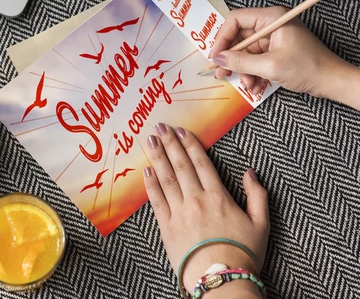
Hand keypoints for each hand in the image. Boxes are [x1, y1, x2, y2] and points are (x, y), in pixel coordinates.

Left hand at [143, 124, 268, 295]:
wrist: (221, 280)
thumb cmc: (243, 254)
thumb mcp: (261, 224)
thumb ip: (257, 195)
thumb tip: (249, 172)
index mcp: (218, 196)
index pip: (201, 163)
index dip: (190, 145)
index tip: (182, 131)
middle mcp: (196, 199)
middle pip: (181, 165)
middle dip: (170, 144)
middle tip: (160, 127)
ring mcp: (179, 212)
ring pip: (166, 178)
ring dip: (157, 157)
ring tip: (150, 140)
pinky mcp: (166, 226)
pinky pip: (156, 200)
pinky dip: (150, 184)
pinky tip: (146, 171)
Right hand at [210, 6, 354, 98]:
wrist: (331, 81)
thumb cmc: (309, 68)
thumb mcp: (269, 66)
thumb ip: (241, 62)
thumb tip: (218, 59)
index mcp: (272, 18)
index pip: (236, 20)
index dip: (222, 37)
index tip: (216, 56)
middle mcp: (270, 24)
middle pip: (238, 37)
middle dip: (231, 58)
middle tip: (221, 73)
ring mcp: (272, 37)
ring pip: (245, 51)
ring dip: (242, 69)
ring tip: (247, 84)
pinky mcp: (275, 50)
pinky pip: (254, 59)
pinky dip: (251, 72)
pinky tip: (254, 85)